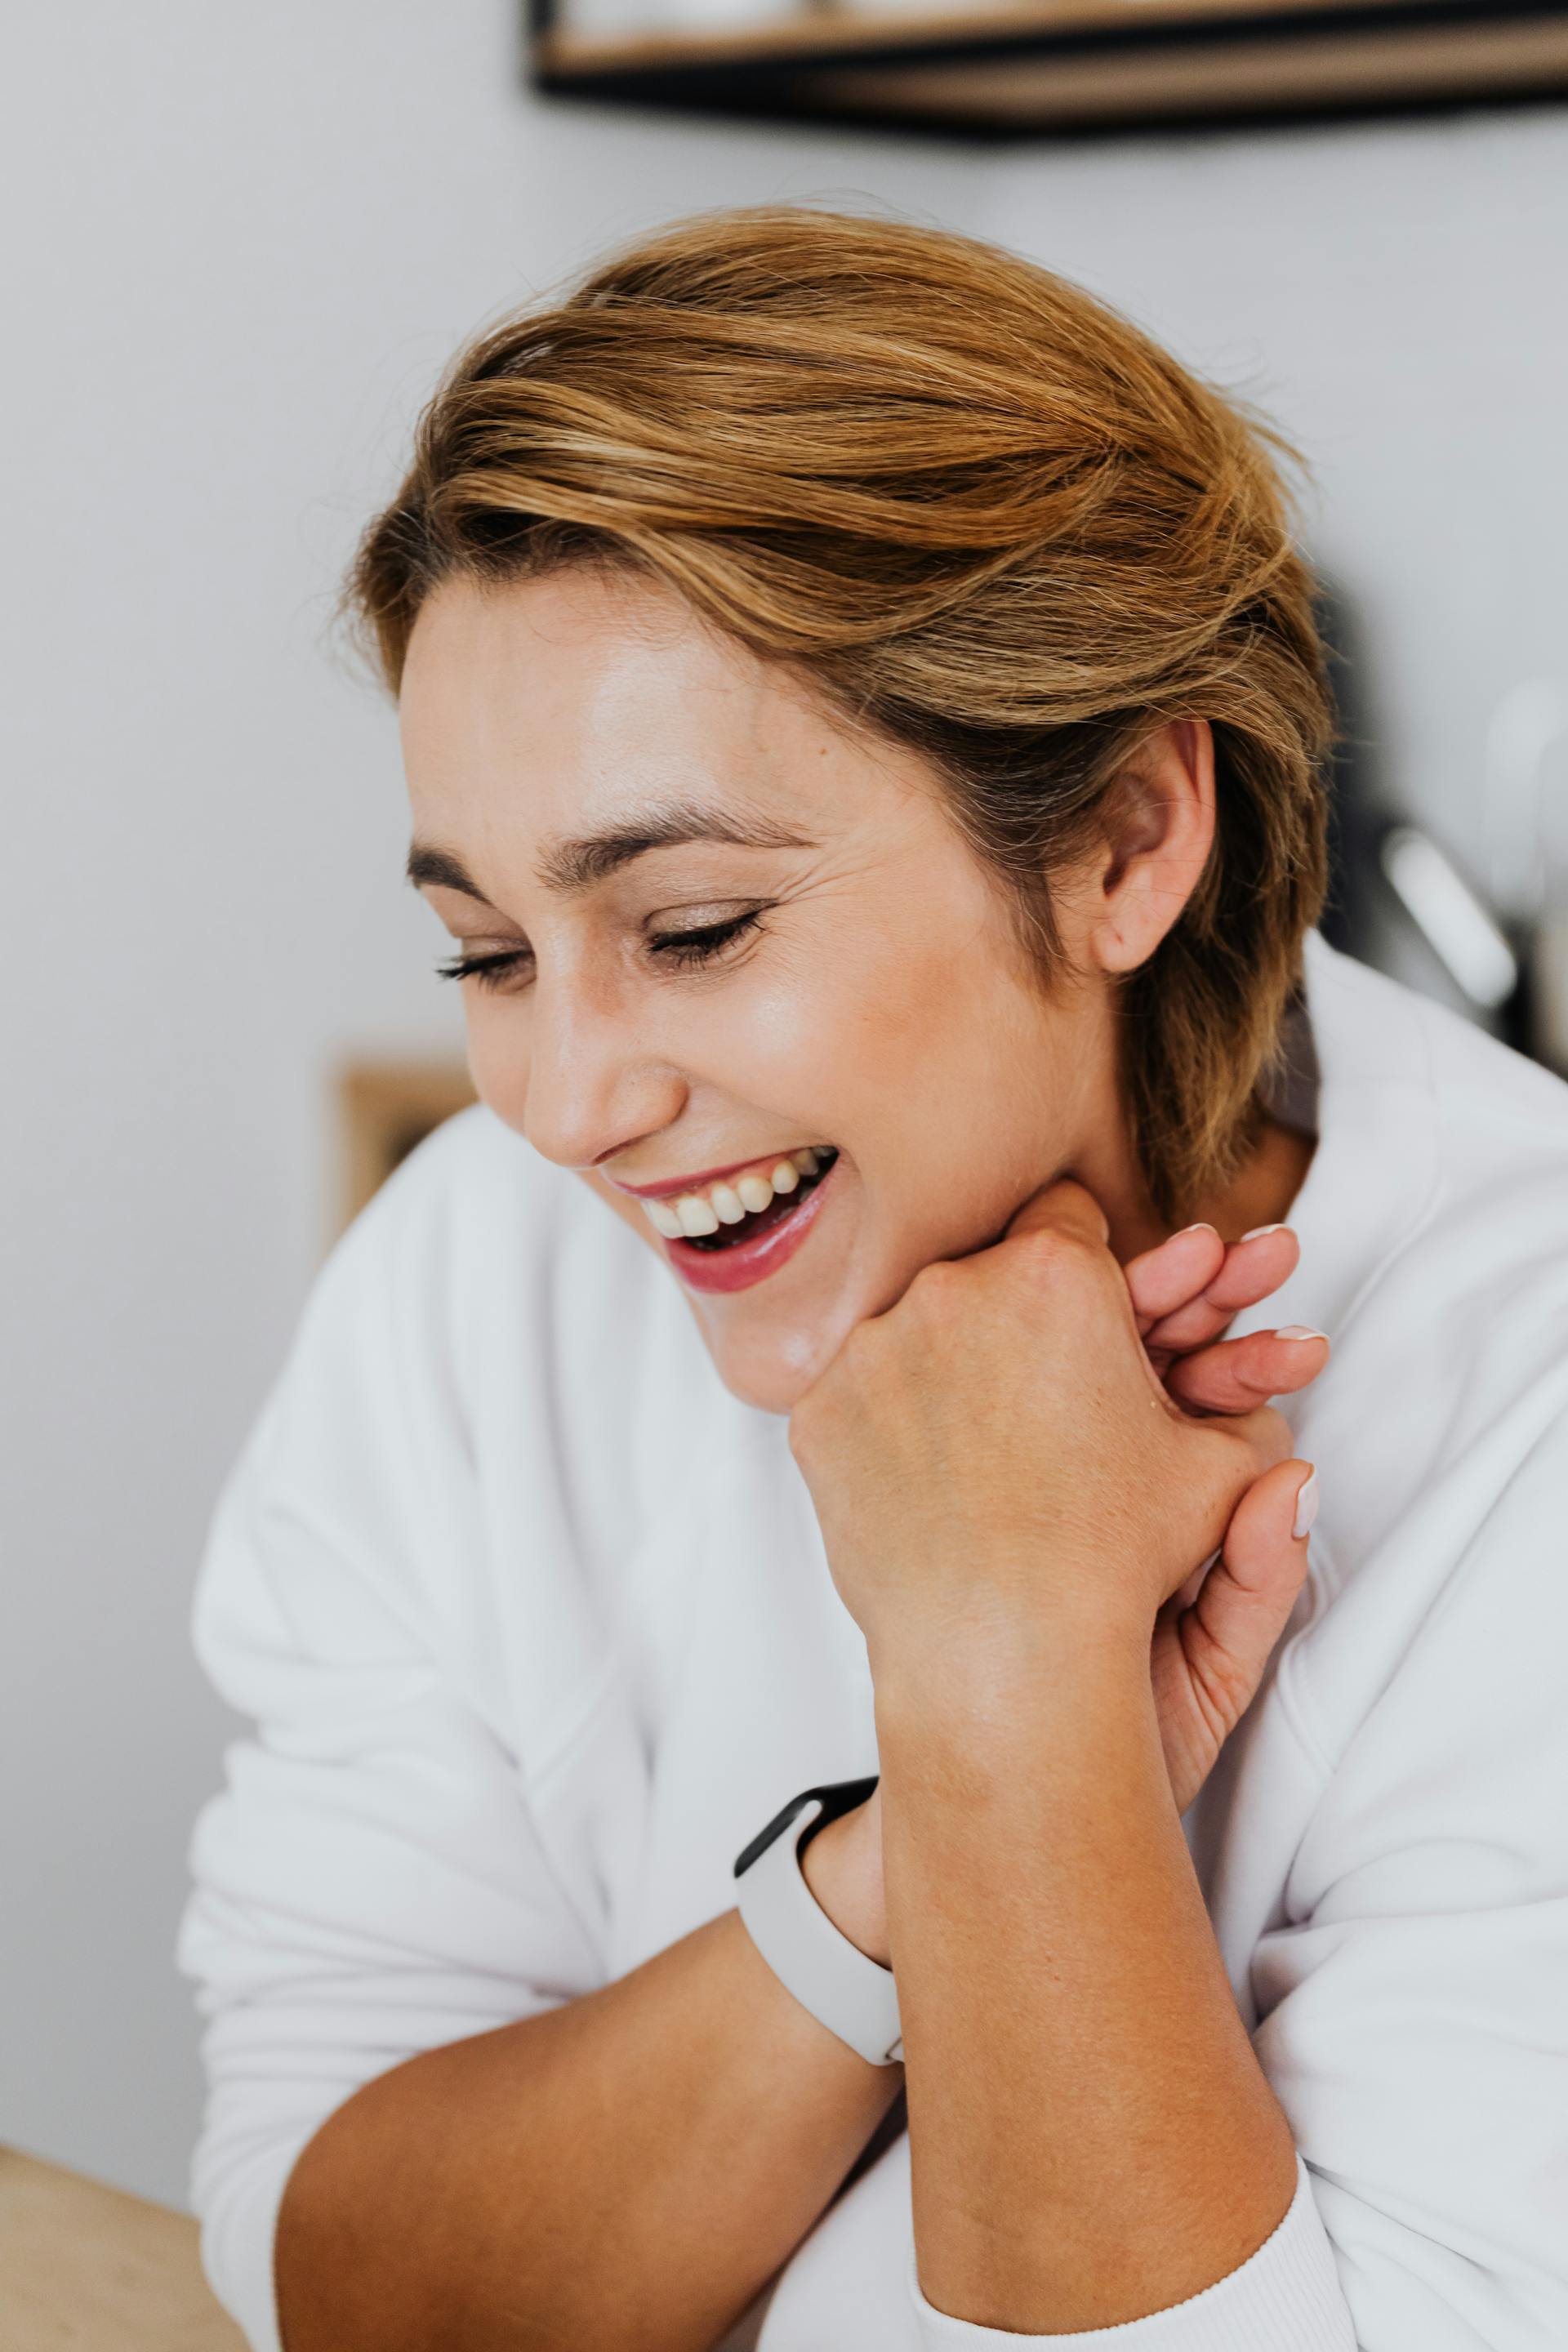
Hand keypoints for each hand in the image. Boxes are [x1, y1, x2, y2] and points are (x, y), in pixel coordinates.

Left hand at [797, 1191, 1324, 1959]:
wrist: (1009, 1657)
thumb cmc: (1118, 1558)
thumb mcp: (1214, 1467)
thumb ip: (1241, 1397)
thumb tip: (1256, 1365)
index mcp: (1057, 1274)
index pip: (1069, 1217)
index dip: (1089, 1267)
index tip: (1091, 1315)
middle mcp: (953, 1288)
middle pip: (988, 1268)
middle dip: (1022, 1315)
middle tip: (1049, 1380)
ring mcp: (874, 1347)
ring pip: (918, 1324)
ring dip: (954, 1360)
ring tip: (995, 1434)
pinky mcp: (820, 1410)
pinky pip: (859, 1391)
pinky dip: (892, 1420)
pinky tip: (935, 1467)